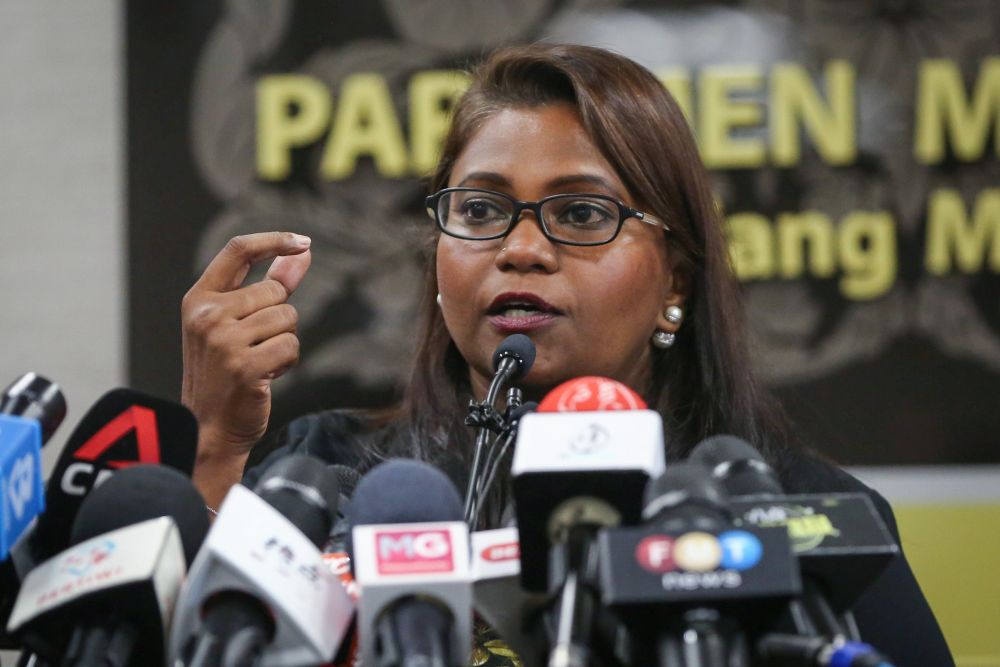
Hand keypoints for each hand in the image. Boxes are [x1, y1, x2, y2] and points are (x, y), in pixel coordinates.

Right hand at [181, 232, 310, 502]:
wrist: (208, 428)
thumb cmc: (226, 373)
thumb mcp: (237, 324)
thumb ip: (270, 284)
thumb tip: (303, 252)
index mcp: (198, 299)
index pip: (238, 251)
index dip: (274, 241)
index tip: (303, 241)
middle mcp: (207, 315)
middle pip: (275, 292)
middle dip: (279, 317)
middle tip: (257, 346)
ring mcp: (224, 340)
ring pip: (288, 319)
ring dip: (285, 342)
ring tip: (260, 362)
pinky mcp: (245, 366)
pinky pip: (292, 346)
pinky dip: (288, 362)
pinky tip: (266, 377)